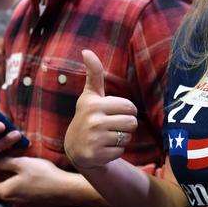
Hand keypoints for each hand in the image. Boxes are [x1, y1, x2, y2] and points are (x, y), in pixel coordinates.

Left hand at [0, 157, 70, 206]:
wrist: (65, 189)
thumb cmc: (44, 174)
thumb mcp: (23, 163)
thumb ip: (5, 162)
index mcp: (6, 192)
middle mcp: (11, 204)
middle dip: (1, 179)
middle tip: (10, 167)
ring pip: (9, 196)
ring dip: (11, 185)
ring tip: (22, 173)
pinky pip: (20, 199)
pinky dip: (21, 191)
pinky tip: (32, 181)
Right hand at [64, 49, 138, 169]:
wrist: (75, 147)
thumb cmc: (88, 116)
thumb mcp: (90, 95)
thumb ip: (94, 73)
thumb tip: (86, 50)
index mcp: (94, 105)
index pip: (130, 107)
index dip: (128, 111)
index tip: (115, 113)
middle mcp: (93, 121)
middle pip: (132, 123)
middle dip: (127, 125)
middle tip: (112, 126)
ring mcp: (95, 140)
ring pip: (128, 137)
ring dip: (122, 138)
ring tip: (108, 136)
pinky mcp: (97, 155)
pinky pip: (121, 151)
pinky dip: (116, 151)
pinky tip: (104, 148)